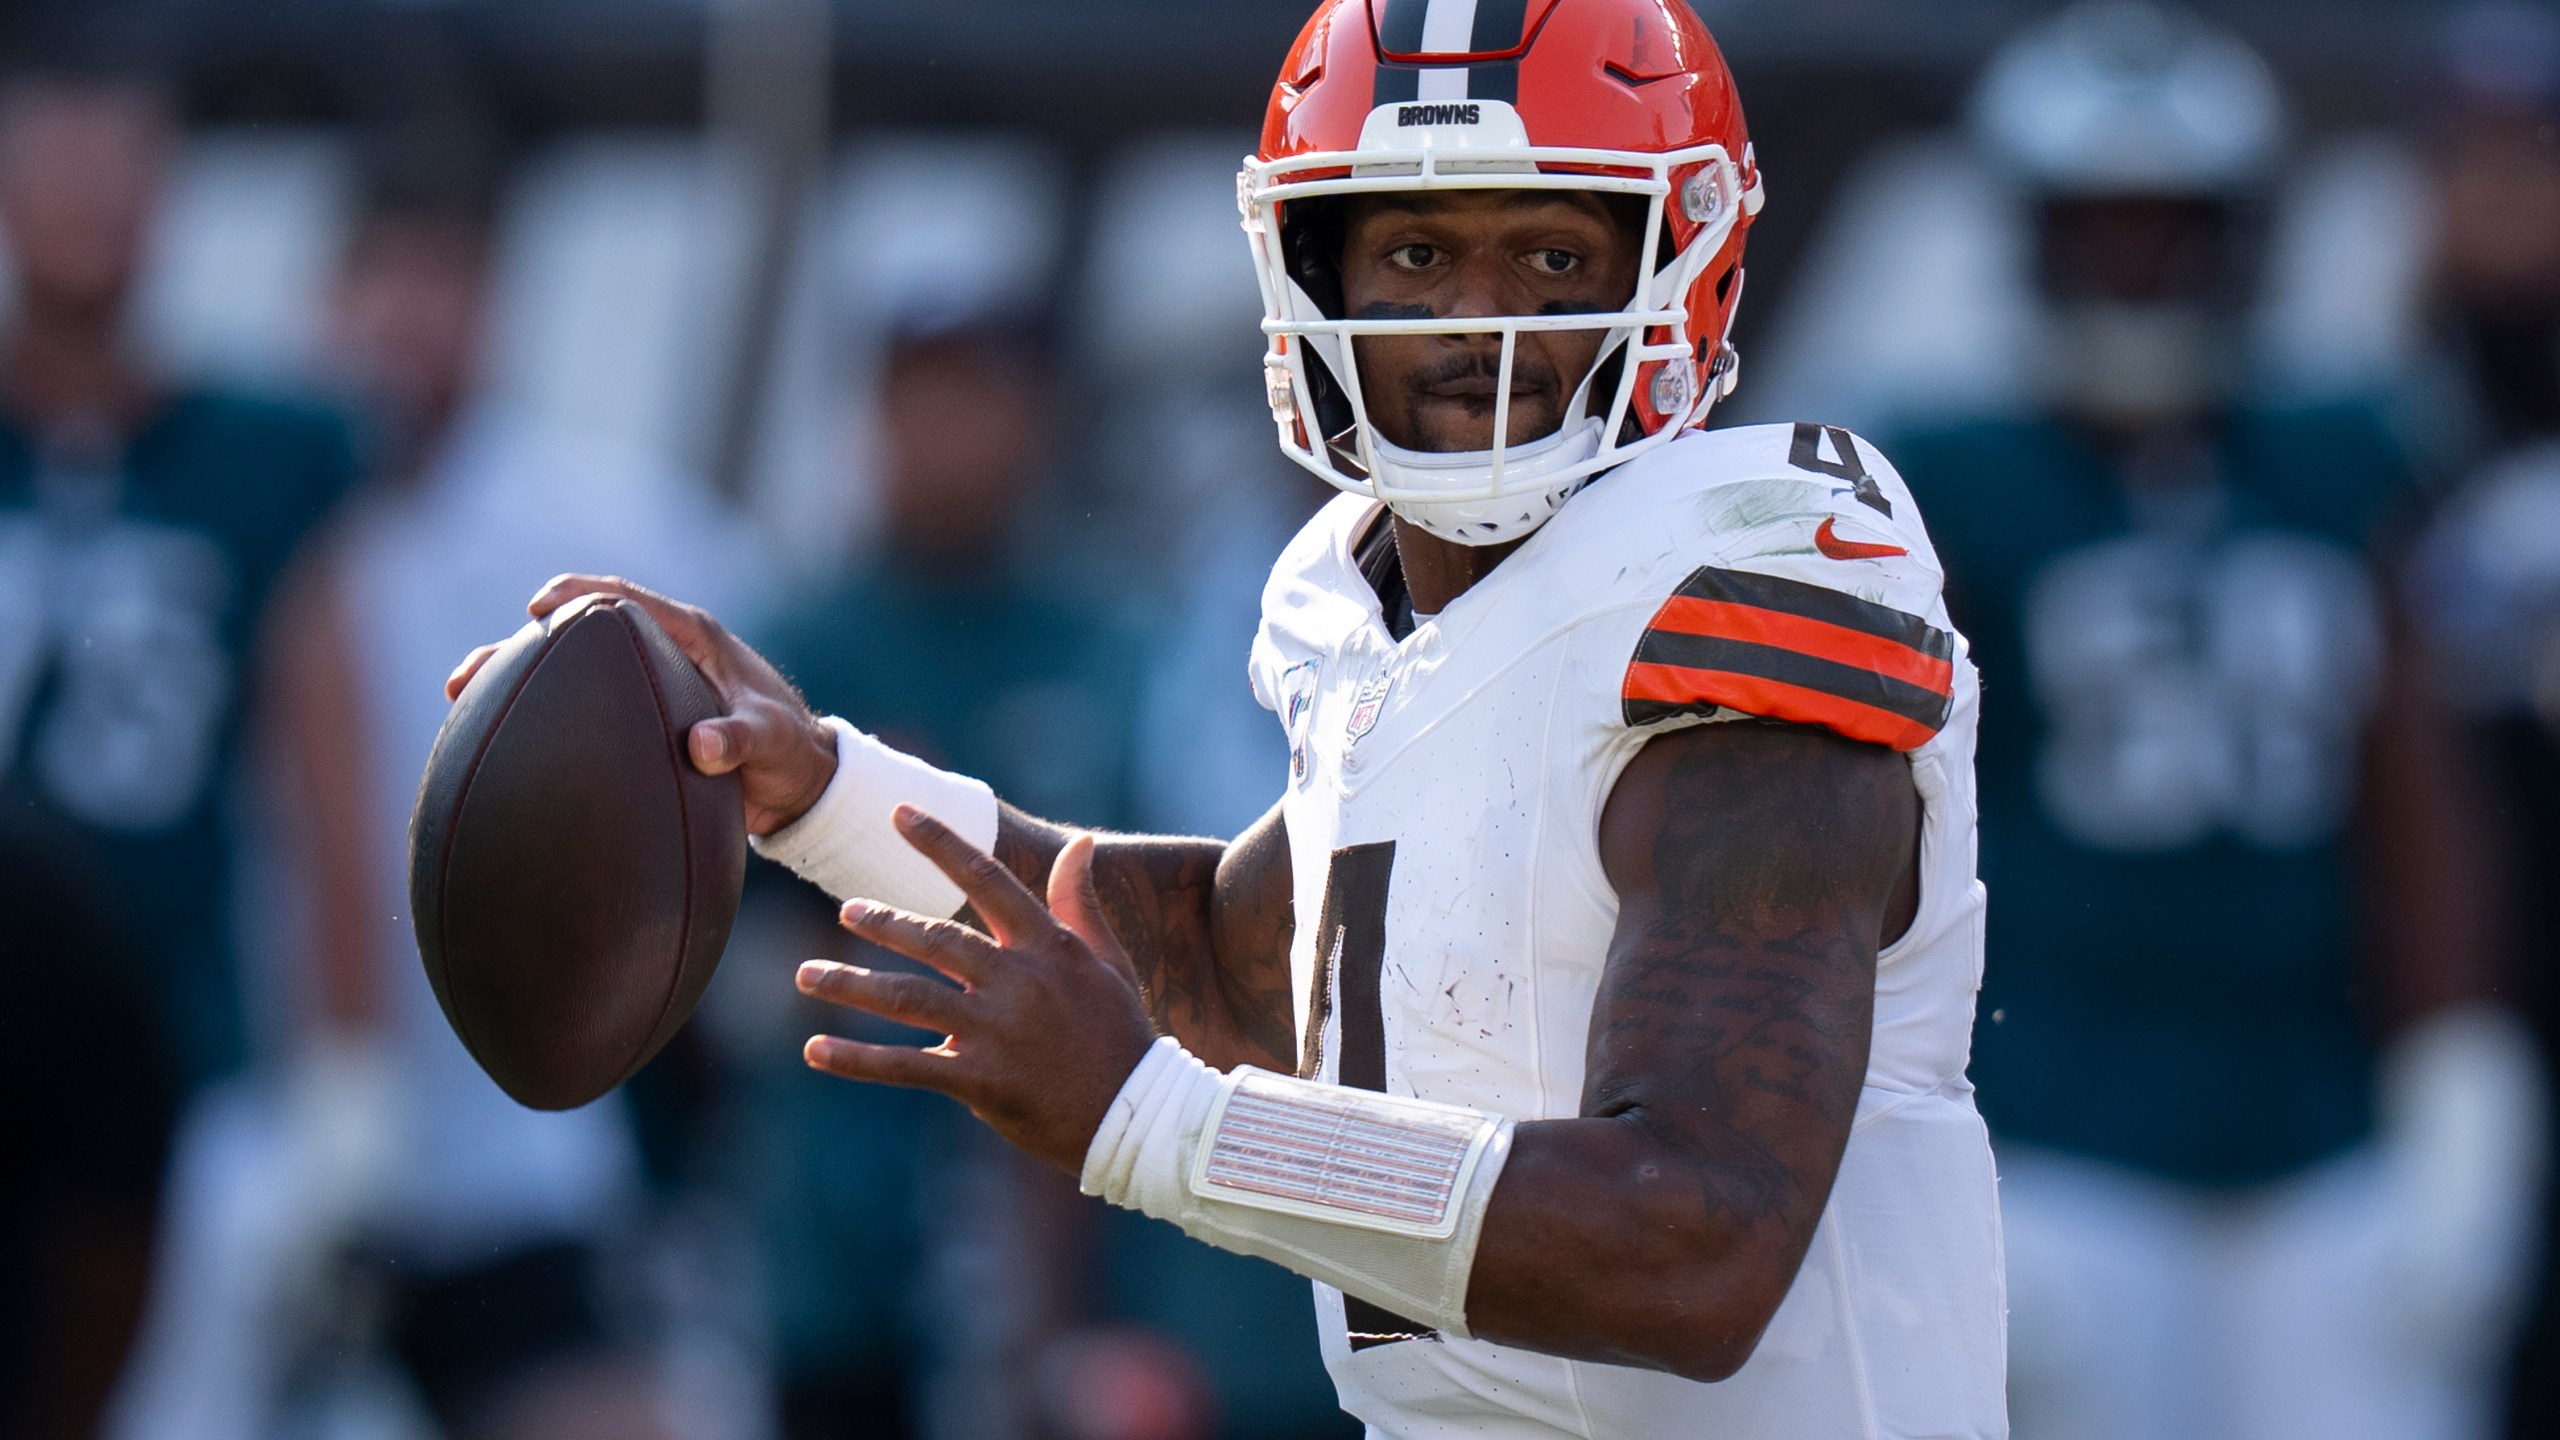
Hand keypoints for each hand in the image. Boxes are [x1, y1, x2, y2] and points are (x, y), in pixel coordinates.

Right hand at [444, 574, 838, 835]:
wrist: (797, 781)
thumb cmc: (788, 751)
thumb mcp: (771, 743)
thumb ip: (740, 740)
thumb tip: (699, 747)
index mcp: (692, 638)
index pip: (625, 601)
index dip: (579, 594)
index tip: (539, 606)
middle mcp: (661, 652)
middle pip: (578, 636)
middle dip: (520, 646)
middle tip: (470, 675)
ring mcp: (644, 685)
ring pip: (569, 674)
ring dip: (517, 682)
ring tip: (460, 701)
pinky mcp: (635, 719)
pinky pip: (579, 710)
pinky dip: (540, 719)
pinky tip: (496, 745)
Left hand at [797, 807, 1159, 1173]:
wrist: (1138, 1113)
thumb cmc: (1120, 1032)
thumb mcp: (1106, 959)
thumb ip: (1079, 900)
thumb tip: (1079, 840)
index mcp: (1046, 946)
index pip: (986, 879)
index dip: (940, 843)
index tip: (899, 813)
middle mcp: (1017, 981)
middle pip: (935, 940)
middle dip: (885, 924)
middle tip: (846, 911)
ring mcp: (996, 1031)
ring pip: (908, 998)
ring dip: (851, 985)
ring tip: (806, 975)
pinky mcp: (980, 1080)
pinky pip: (906, 1066)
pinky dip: (857, 1059)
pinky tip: (816, 1051)